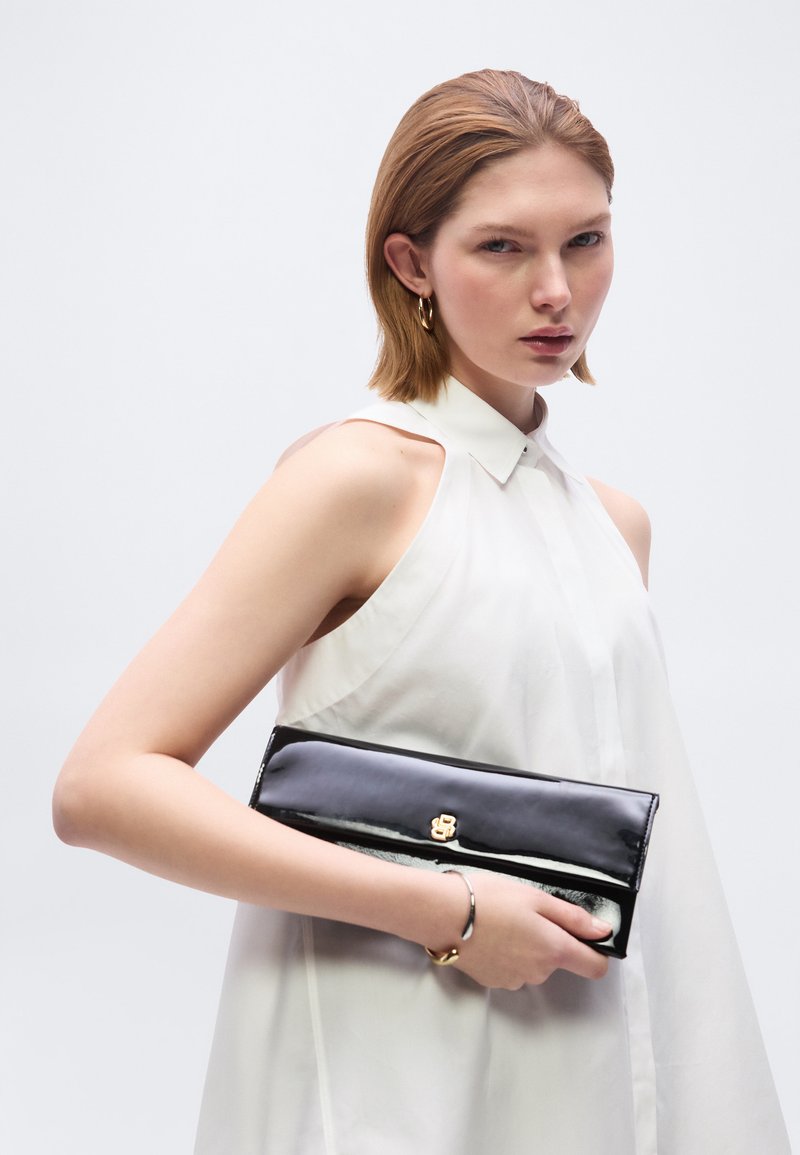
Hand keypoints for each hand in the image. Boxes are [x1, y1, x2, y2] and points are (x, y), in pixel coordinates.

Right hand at [442, 873, 610, 989]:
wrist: (443, 915)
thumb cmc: (490, 899)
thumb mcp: (536, 898)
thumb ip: (573, 918)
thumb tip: (604, 932)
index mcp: (554, 949)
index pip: (595, 967)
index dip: (596, 951)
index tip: (584, 935)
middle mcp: (538, 972)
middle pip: (558, 961)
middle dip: (549, 940)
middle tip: (526, 913)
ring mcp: (514, 980)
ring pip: (533, 965)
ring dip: (526, 948)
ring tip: (502, 922)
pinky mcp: (493, 982)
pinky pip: (511, 969)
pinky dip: (506, 955)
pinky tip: (488, 935)